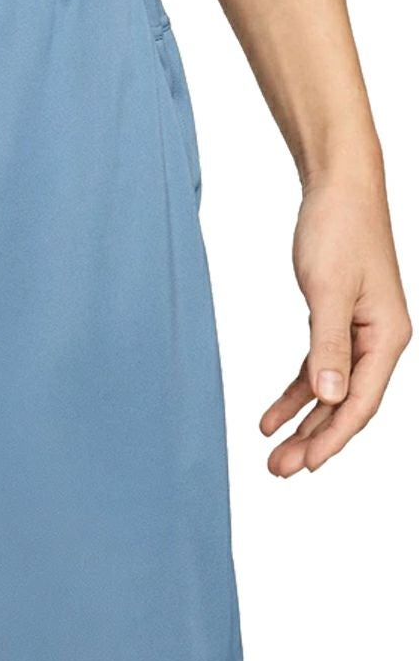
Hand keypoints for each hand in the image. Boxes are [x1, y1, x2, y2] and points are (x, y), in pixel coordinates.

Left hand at [261, 174, 410, 475]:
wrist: (339, 189)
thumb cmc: (338, 231)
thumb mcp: (329, 290)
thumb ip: (329, 344)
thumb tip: (330, 396)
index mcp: (387, 337)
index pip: (361, 401)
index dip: (333, 437)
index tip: (305, 464)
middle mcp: (379, 340)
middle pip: (346, 404)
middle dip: (313, 440)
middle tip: (277, 471)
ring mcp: (359, 334)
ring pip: (330, 392)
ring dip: (303, 424)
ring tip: (273, 454)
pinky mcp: (336, 323)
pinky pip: (317, 370)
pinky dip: (295, 394)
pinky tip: (272, 417)